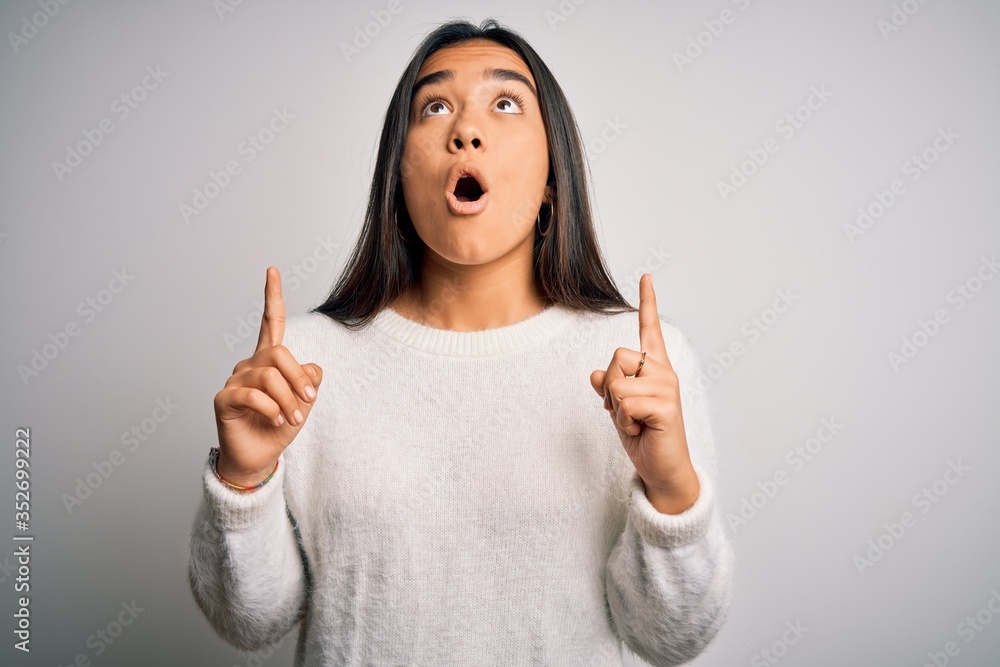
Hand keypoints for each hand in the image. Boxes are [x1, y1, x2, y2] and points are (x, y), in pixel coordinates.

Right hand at [212, 266, 322, 486]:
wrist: (259, 458)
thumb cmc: (279, 427)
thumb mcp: (304, 402)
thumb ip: (309, 380)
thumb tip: (312, 368)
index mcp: (268, 360)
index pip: (270, 323)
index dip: (272, 297)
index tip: (272, 270)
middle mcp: (249, 364)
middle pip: (279, 353)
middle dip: (298, 378)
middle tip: (308, 402)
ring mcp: (234, 379)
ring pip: (269, 376)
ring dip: (288, 400)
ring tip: (293, 419)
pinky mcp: (224, 398)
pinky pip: (252, 395)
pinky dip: (271, 409)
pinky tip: (277, 421)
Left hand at [589, 273, 698, 513]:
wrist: (661, 469)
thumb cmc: (643, 437)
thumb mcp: (618, 410)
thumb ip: (609, 389)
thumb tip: (594, 374)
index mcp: (654, 368)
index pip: (650, 330)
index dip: (648, 302)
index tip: (646, 276)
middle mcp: (664, 372)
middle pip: (617, 356)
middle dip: (610, 386)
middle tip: (624, 411)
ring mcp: (667, 387)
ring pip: (617, 381)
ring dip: (615, 407)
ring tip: (635, 421)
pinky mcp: (666, 406)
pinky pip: (625, 402)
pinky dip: (623, 420)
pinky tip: (641, 429)